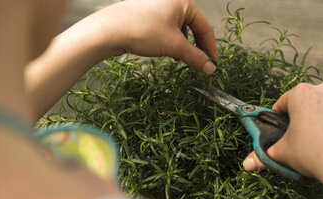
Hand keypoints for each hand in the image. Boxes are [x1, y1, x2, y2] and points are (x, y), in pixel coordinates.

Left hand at [26, 0, 217, 119]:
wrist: (109, 30)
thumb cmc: (143, 32)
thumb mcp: (174, 46)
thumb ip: (195, 57)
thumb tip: (210, 68)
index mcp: (184, 2)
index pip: (205, 27)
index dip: (211, 48)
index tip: (213, 64)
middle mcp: (173, 2)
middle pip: (194, 28)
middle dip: (197, 48)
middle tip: (200, 65)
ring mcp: (159, 8)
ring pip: (180, 31)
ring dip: (184, 47)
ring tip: (183, 61)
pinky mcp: (148, 16)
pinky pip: (168, 30)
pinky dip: (172, 42)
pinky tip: (168, 52)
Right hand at [242, 82, 322, 198]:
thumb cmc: (313, 154)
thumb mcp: (282, 154)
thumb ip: (262, 156)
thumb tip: (246, 164)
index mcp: (301, 94)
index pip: (283, 103)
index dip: (280, 118)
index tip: (282, 131)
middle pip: (307, 102)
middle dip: (303, 117)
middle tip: (302, 138)